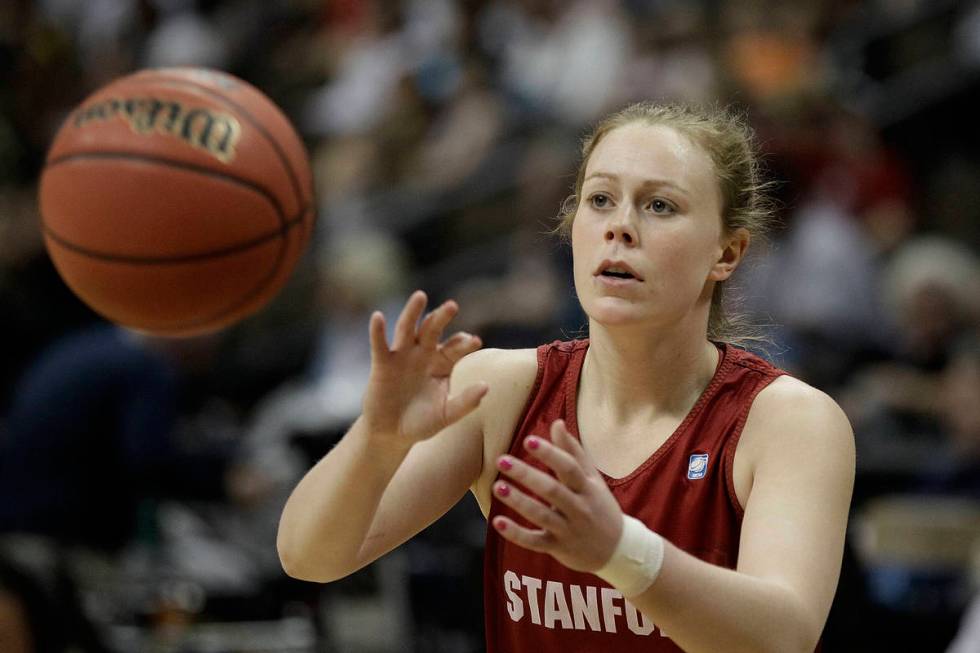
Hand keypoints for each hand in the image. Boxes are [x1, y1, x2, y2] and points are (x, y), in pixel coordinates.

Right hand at [361, 290, 486, 448]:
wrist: (391, 434)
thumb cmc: (421, 423)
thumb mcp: (446, 415)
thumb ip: (465, 402)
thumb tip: (487, 386)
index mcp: (442, 364)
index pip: (455, 348)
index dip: (464, 344)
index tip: (474, 341)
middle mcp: (423, 354)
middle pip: (433, 330)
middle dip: (441, 317)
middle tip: (452, 306)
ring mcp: (402, 356)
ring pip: (407, 329)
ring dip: (413, 312)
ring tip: (420, 296)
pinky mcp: (382, 364)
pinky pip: (380, 344)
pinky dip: (377, 331)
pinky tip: (378, 317)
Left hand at [491, 419, 622, 572]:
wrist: (618, 550)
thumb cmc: (599, 506)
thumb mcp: (592, 479)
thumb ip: (573, 451)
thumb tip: (556, 422)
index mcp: (587, 488)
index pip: (569, 468)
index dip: (550, 454)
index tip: (529, 440)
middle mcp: (579, 508)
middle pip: (552, 490)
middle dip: (526, 475)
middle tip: (501, 460)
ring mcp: (568, 529)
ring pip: (541, 515)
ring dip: (518, 501)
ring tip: (497, 486)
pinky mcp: (557, 547)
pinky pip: (535, 542)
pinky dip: (516, 534)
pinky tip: (498, 522)